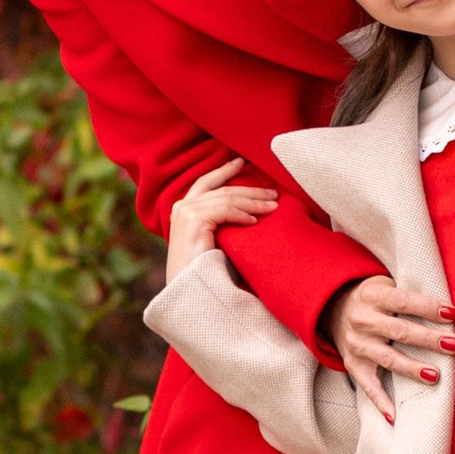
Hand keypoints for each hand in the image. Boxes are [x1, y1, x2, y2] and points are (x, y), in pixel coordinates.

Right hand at [164, 156, 279, 281]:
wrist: (188, 291)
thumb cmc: (203, 271)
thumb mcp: (211, 240)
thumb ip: (220, 223)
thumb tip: (248, 213)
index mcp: (182, 209)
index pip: (206, 182)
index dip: (224, 171)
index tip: (241, 162)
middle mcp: (181, 207)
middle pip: (222, 189)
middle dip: (250, 189)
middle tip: (273, 192)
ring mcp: (186, 212)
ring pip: (227, 198)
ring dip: (254, 202)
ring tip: (273, 206)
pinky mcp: (193, 221)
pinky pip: (225, 210)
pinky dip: (243, 214)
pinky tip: (256, 221)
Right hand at [324, 274, 454, 424]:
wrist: (332, 306)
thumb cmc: (372, 296)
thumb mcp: (384, 285)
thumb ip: (409, 295)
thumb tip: (449, 311)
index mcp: (373, 296)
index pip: (404, 301)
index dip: (429, 307)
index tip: (453, 313)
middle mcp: (363, 320)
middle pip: (400, 331)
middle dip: (429, 339)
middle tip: (454, 345)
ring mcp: (357, 344)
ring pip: (388, 358)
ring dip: (412, 368)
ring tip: (435, 375)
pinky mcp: (353, 364)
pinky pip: (368, 386)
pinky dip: (381, 402)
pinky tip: (395, 416)